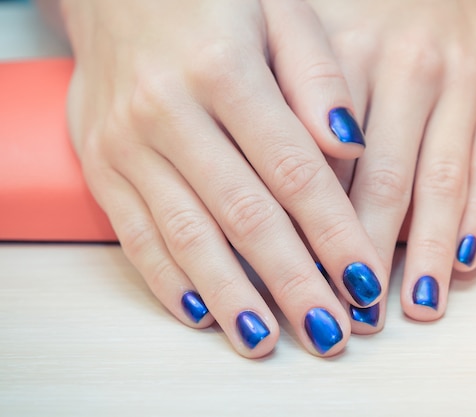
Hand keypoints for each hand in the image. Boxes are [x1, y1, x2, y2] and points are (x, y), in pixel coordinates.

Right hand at [60, 0, 386, 356]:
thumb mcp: (279, 11)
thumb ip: (318, 77)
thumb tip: (349, 147)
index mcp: (223, 69)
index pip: (294, 171)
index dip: (334, 233)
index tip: (365, 281)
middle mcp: (168, 111)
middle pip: (244, 216)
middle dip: (292, 282)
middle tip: (329, 333)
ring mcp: (126, 143)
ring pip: (187, 236)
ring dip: (232, 296)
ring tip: (266, 342)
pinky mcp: (100, 166)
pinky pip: (134, 235)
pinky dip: (168, 280)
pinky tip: (201, 314)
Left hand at [309, 0, 475, 328]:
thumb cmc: (364, 15)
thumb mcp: (311, 39)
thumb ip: (286, 105)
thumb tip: (269, 202)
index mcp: (343, 56)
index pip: (323, 162)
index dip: (312, 231)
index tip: (303, 283)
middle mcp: (405, 67)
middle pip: (383, 182)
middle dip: (366, 256)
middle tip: (356, 315)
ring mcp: (462, 78)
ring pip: (441, 182)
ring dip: (427, 252)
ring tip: (416, 306)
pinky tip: (464, 262)